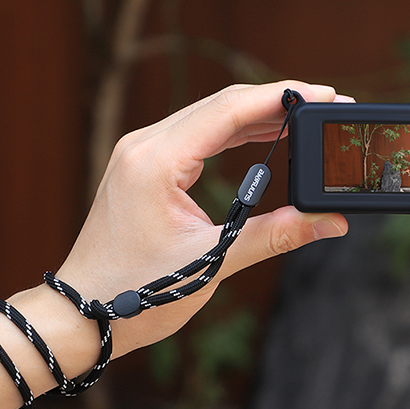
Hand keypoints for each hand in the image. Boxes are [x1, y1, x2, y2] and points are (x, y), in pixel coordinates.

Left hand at [55, 81, 349, 356]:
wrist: (82, 313)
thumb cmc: (133, 293)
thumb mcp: (211, 262)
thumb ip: (274, 235)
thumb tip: (327, 221)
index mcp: (155, 161)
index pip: (229, 110)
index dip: (281, 98)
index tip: (324, 96)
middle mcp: (145, 146)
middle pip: (222, 104)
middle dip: (276, 101)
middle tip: (325, 105)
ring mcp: (142, 153)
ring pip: (210, 116)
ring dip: (257, 115)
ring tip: (303, 118)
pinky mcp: (145, 166)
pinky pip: (196, 135)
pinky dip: (233, 133)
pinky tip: (263, 136)